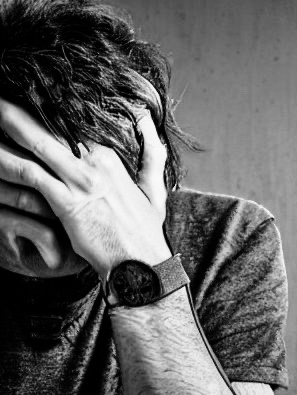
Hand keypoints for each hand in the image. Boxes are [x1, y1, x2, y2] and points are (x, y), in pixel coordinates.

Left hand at [0, 97, 170, 278]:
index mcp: (111, 158)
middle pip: (51, 126)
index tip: (30, 101)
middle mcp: (95, 163)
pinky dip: (6, 162)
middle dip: (21, 109)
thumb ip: (151, 154)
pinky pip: (29, 174)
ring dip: (6, 125)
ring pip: (36, 143)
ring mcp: (80, 181)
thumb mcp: (154, 189)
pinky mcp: (67, 203)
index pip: (74, 123)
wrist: (141, 264)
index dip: (48, 111)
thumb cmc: (146, 231)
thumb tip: (148, 122)